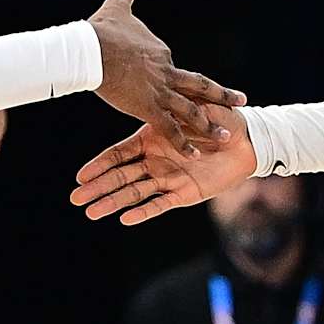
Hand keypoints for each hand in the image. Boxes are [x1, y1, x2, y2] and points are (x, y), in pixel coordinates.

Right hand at [73, 111, 255, 224]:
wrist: (247, 142)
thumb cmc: (221, 121)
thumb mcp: (196, 109)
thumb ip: (175, 112)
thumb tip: (159, 103)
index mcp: (153, 138)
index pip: (119, 154)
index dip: (100, 165)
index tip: (81, 176)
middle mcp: (155, 160)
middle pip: (121, 176)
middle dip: (99, 187)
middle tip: (76, 199)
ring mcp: (168, 178)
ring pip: (135, 192)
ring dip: (114, 202)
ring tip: (91, 213)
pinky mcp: (184, 194)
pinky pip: (160, 204)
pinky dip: (143, 212)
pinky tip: (125, 219)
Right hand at [88, 0, 244, 157]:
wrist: (90, 49)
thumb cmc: (101, 31)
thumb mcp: (117, 7)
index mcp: (161, 54)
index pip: (177, 70)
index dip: (182, 80)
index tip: (192, 87)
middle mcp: (167, 72)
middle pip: (200, 85)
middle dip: (221, 94)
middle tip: (242, 101)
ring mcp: (160, 92)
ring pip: (192, 110)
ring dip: (209, 124)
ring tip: (225, 136)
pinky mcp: (148, 108)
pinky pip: (170, 129)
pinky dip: (183, 142)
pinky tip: (195, 155)